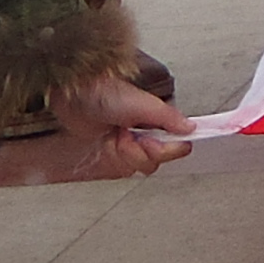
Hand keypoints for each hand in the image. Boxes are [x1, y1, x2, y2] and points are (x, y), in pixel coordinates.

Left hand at [59, 74, 192, 174]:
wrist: (72, 98)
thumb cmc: (104, 93)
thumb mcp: (143, 103)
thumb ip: (170, 117)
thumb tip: (191, 127)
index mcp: (157, 118)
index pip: (177, 142)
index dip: (171, 146)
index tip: (162, 142)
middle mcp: (146, 132)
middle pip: (160, 158)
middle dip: (147, 151)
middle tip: (136, 137)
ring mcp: (129, 145)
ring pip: (143, 165)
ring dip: (130, 153)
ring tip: (120, 135)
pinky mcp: (112, 155)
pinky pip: (124, 169)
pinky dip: (118, 159)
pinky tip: (111, 143)